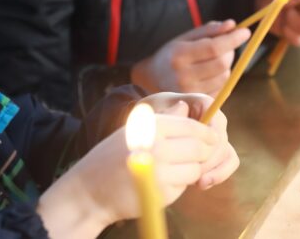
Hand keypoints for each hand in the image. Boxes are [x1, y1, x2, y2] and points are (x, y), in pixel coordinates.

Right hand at [38, 112, 216, 235]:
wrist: (90, 188)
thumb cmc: (113, 156)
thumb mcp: (135, 129)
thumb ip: (163, 119)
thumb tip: (186, 105)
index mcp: (151, 126)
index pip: (193, 126)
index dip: (207, 134)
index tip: (209, 139)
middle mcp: (156, 147)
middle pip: (200, 148)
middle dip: (205, 154)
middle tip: (200, 157)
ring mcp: (159, 172)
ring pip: (195, 169)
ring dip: (192, 170)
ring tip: (176, 169)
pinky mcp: (161, 194)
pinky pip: (183, 186)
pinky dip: (178, 185)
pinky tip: (162, 183)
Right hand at [131, 21, 249, 95]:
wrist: (152, 80)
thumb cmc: (172, 55)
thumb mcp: (185, 38)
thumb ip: (209, 30)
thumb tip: (233, 25)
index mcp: (179, 55)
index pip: (213, 48)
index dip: (233, 39)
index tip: (245, 31)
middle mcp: (183, 76)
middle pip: (222, 64)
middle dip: (231, 51)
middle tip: (227, 45)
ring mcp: (190, 92)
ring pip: (225, 77)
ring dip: (227, 65)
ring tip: (214, 59)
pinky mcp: (197, 101)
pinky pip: (222, 88)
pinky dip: (222, 77)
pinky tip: (210, 73)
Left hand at [137, 92, 239, 189]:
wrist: (151, 128)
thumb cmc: (153, 115)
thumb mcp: (156, 112)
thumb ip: (168, 111)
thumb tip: (182, 107)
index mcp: (205, 104)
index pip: (216, 125)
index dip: (209, 145)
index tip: (193, 161)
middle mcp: (215, 119)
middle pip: (223, 143)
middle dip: (210, 162)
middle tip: (195, 177)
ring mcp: (217, 137)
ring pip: (228, 155)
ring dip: (217, 172)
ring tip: (199, 184)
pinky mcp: (215, 152)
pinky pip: (226, 164)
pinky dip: (217, 175)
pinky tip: (201, 184)